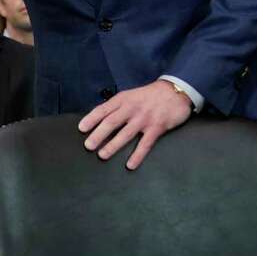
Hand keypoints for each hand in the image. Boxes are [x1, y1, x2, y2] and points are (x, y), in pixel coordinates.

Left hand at [78, 79, 192, 169]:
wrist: (175, 91)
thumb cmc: (149, 95)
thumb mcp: (130, 95)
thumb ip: (117, 106)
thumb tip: (100, 119)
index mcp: (123, 100)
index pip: (103, 109)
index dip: (91, 119)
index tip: (81, 128)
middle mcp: (131, 109)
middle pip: (111, 122)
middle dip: (98, 135)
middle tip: (88, 145)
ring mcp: (144, 119)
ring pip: (125, 134)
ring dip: (112, 146)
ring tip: (102, 155)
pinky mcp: (156, 128)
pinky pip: (145, 144)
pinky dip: (137, 156)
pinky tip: (130, 165)